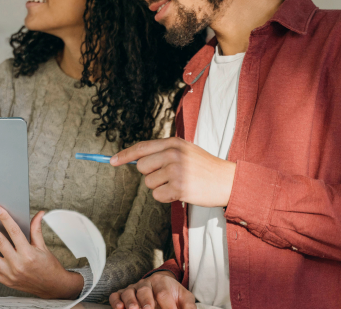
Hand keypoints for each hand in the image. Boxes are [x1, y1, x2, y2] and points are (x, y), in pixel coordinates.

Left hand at [0, 206, 83, 299]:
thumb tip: (39, 213)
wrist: (52, 287)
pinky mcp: (5, 280)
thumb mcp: (43, 247)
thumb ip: (36, 230)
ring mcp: (10, 274)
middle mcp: (18, 264)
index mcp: (28, 253)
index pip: (14, 231)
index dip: (4, 218)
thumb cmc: (48, 267)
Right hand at [110, 271, 195, 308]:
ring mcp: (134, 288)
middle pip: (144, 290)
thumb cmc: (173, 294)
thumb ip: (189, 306)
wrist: (162, 284)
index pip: (163, 293)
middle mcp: (146, 284)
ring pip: (129, 292)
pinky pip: (116, 295)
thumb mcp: (185, 298)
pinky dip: (116, 300)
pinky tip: (119, 307)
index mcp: (162, 282)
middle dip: (146, 301)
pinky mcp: (124, 293)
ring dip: (131, 301)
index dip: (167, 305)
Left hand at [111, 137, 235, 207]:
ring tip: (180, 183)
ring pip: (149, 183)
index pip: (142, 147)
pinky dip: (166, 197)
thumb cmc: (205, 167)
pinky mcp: (179, 188)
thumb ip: (163, 152)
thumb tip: (136, 160)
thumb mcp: (185, 151)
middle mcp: (173, 154)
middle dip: (151, 175)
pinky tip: (181, 193)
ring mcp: (176, 171)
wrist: (228, 181)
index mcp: (173, 143)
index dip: (125, 155)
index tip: (112, 161)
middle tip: (169, 176)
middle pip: (141, 168)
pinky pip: (158, 195)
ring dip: (161, 187)